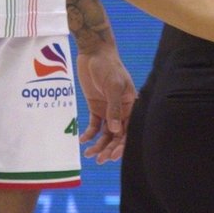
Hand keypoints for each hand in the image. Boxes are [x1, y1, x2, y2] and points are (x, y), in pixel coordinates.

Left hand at [77, 42, 135, 162]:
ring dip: (98, 144)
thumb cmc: (108, 66)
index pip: (128, 130)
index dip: (122, 145)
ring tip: (89, 154)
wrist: (94, 52)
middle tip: (99, 160)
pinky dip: (89, 134)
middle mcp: (121, 110)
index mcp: (130, 106)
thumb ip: (114, 108)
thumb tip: (115, 130)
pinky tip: (82, 140)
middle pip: (117, 135)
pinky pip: (94, 125)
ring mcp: (108, 109)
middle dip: (109, 148)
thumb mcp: (113, 85)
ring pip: (105, 133)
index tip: (112, 156)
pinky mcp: (96, 107)